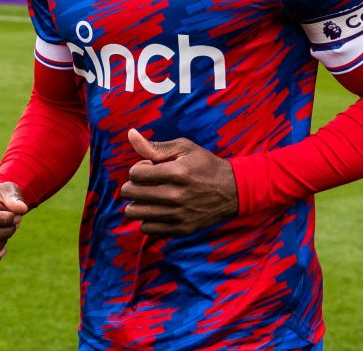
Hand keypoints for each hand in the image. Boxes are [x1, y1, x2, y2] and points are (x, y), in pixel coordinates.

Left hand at [118, 128, 237, 237]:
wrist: (232, 191)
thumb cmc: (204, 165)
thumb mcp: (184, 148)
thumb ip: (155, 146)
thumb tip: (130, 134)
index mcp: (176, 172)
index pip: (135, 174)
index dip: (137, 169)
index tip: (148, 168)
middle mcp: (176, 195)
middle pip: (131, 193)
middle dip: (132, 185)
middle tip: (145, 183)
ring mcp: (178, 215)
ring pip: (135, 213)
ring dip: (137, 203)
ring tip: (148, 197)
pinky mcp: (181, 229)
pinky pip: (147, 228)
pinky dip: (147, 218)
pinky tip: (157, 209)